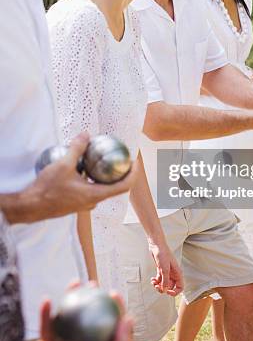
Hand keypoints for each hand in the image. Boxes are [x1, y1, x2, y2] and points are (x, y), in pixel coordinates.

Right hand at [20, 133, 137, 222]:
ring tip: (104, 161)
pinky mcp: (76, 204)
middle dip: (120, 173)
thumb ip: (76, 149)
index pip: (124, 186)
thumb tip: (86, 134)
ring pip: (101, 189)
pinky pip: (91, 190)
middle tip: (121, 159)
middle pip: (115, 188)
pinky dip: (93, 180)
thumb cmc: (47, 188)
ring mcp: (84, 205)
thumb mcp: (63, 164)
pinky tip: (85, 168)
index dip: (133, 173)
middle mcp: (92, 202)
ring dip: (105, 177)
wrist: (30, 206)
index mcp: (95, 195)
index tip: (135, 161)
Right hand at [27, 291, 131, 340]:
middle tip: (93, 284)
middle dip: (90, 296)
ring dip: (69, 297)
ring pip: (66, 315)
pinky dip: (44, 313)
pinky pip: (45, 325)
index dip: (112, 306)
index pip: (107, 322)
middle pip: (87, 314)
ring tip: (74, 283)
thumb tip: (129, 318)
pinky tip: (47, 301)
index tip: (113, 293)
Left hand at [149, 243, 183, 296]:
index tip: (168, 292)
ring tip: (154, 283)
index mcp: (177, 273)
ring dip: (158, 285)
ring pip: (164, 284)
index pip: (180, 287)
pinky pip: (159, 280)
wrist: (157, 246)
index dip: (175, 292)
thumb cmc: (163, 254)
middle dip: (163, 288)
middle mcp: (173, 273)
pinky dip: (156, 281)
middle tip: (157, 287)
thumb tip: (164, 290)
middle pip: (170, 287)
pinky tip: (152, 279)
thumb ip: (165, 281)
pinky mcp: (161, 270)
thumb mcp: (164, 269)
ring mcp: (167, 272)